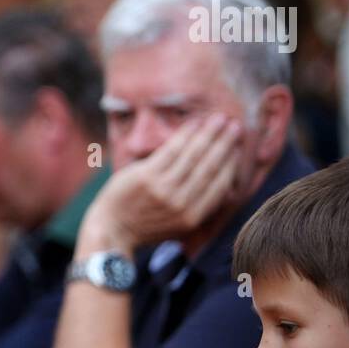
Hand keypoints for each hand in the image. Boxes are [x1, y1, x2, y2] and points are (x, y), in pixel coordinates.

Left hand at [83, 113, 239, 252]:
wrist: (111, 228)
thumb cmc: (145, 225)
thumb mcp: (179, 226)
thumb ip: (201, 208)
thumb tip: (227, 190)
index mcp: (193, 217)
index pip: (220, 185)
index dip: (231, 164)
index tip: (238, 148)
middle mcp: (182, 203)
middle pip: (210, 166)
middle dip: (225, 144)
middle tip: (236, 126)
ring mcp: (164, 189)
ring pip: (193, 155)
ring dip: (209, 134)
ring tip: (220, 118)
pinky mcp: (147, 176)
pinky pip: (172, 150)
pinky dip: (185, 135)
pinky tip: (194, 123)